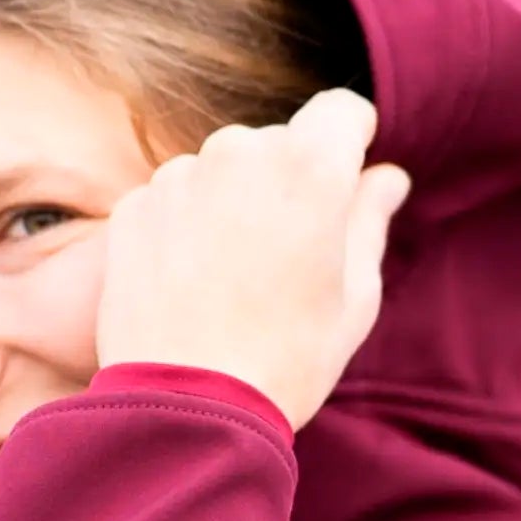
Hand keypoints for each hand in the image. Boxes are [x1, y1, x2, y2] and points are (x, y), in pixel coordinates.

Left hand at [97, 90, 409, 431]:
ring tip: (235, 279)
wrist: (187, 409)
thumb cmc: (287, 358)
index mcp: (309, 166)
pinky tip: (194, 284)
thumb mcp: (354, 296)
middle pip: (278, 143)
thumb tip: (387, 178)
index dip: (350, 142)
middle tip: (289, 257)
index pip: (341, 110)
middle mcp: (239, 152)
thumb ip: (369, 221)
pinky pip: (175, 198)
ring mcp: (179, 177)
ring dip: (234, 203)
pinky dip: (187, 227)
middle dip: (289, 183)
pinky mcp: (134, 207)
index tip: (346, 181)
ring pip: (222, 170)